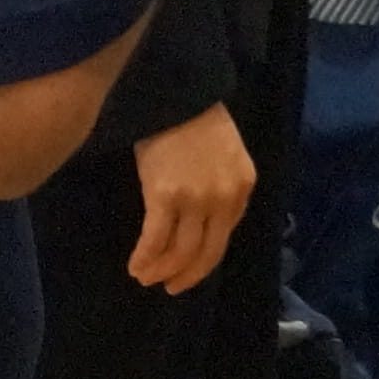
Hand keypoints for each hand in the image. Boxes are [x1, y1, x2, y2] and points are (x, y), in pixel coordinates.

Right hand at [124, 104, 255, 294]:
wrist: (174, 91)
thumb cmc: (194, 118)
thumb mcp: (224, 154)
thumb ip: (221, 187)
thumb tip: (201, 223)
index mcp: (243, 186)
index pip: (224, 237)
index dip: (204, 260)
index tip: (187, 271)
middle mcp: (224, 198)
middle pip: (206, 252)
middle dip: (186, 275)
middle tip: (168, 287)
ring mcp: (196, 199)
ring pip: (180, 251)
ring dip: (161, 270)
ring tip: (145, 277)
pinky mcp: (166, 196)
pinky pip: (155, 239)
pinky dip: (145, 257)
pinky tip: (135, 266)